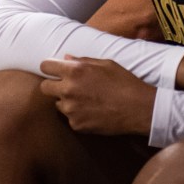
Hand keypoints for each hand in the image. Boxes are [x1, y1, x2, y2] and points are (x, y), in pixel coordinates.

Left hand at [38, 56, 154, 135]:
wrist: (138, 109)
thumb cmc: (124, 82)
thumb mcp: (105, 64)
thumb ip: (82, 61)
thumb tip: (66, 58)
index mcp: (74, 71)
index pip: (45, 66)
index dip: (50, 68)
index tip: (54, 71)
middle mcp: (68, 90)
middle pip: (45, 88)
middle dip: (53, 85)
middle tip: (67, 87)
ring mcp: (71, 109)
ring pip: (57, 104)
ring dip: (66, 101)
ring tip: (84, 100)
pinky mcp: (77, 125)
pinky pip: (70, 118)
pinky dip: (77, 115)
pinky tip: (92, 112)